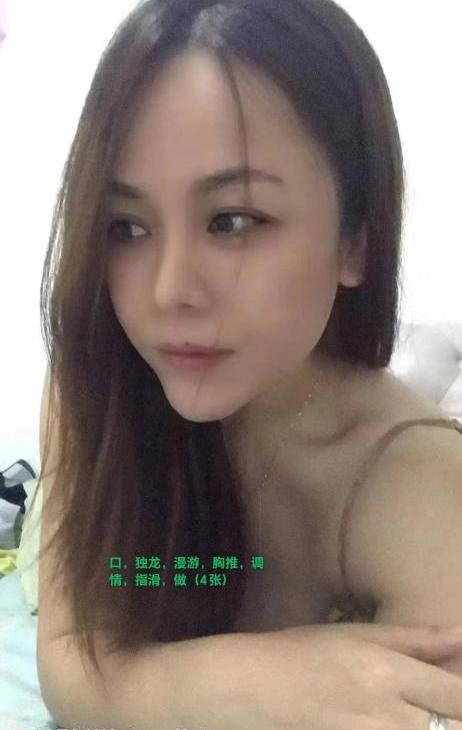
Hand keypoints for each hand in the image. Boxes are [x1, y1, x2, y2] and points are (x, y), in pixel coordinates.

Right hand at [244, 623, 461, 729]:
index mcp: (387, 673)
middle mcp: (384, 714)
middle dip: (450, 715)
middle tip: (437, 703)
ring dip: (427, 725)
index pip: (458, 695)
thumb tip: (461, 635)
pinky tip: (392, 721)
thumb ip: (414, 640)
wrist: (250, 688)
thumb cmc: (302, 651)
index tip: (456, 692)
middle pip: (448, 727)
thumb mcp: (356, 635)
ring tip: (413, 711)